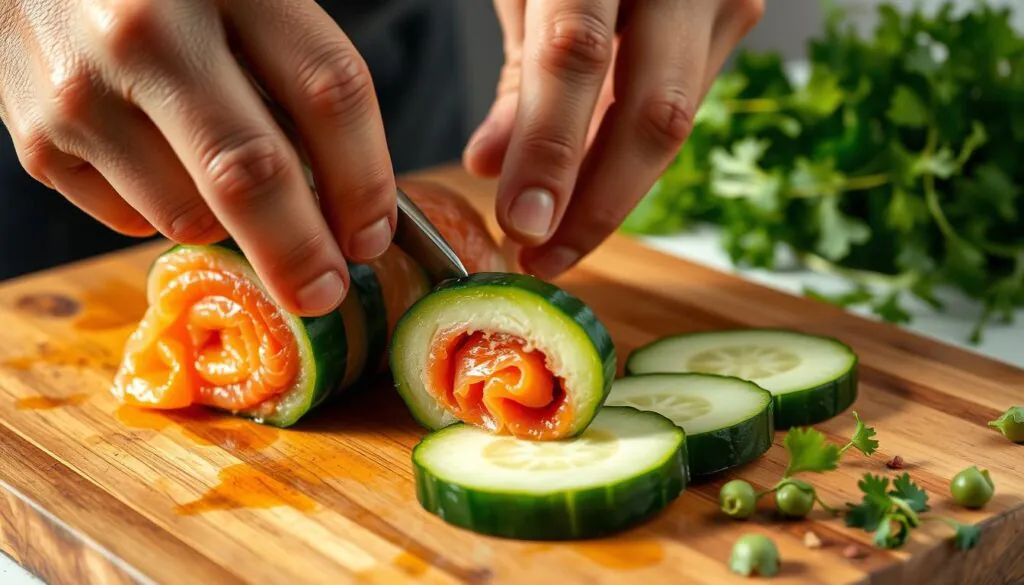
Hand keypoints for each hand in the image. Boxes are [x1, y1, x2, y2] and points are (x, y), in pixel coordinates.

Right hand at [0, 0, 395, 315]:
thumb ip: (293, 67)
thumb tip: (346, 197)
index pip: (327, 92)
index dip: (366, 179)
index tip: (373, 235)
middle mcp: (148, 32)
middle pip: (252, 173)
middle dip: (301, 251)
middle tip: (326, 291)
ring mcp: (82, 89)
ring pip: (189, 215)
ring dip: (228, 227)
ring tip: (225, 188)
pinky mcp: (38, 140)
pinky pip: (131, 218)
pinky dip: (163, 211)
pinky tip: (159, 163)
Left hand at [464, 0, 763, 278]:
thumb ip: (519, 75)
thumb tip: (489, 167)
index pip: (576, 56)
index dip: (550, 149)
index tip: (521, 225)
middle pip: (654, 110)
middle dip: (597, 202)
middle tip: (541, 256)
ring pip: (675, 122)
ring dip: (614, 193)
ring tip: (556, 240)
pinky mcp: (733, 17)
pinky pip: (679, 106)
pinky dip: (630, 157)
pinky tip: (589, 191)